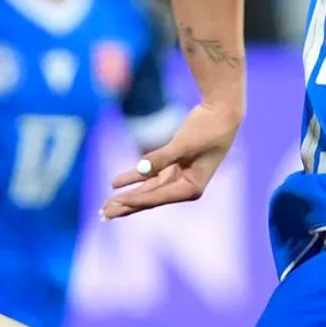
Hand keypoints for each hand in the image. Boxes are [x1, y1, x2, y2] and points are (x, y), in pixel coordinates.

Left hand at [102, 103, 242, 217]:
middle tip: (104, 214)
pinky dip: (133, 178)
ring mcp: (178, 177)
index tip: (114, 202)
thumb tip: (141, 168)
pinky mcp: (173, 165)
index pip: (157, 197)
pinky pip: (149, 175)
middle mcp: (184, 187)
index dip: (135, 200)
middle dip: (127, 206)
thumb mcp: (184, 143)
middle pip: (150, 199)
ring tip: (106, 206)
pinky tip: (115, 184)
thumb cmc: (208, 129)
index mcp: (191, 188)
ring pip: (147, 190)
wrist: (222, 112)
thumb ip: (162, 157)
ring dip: (127, 196)